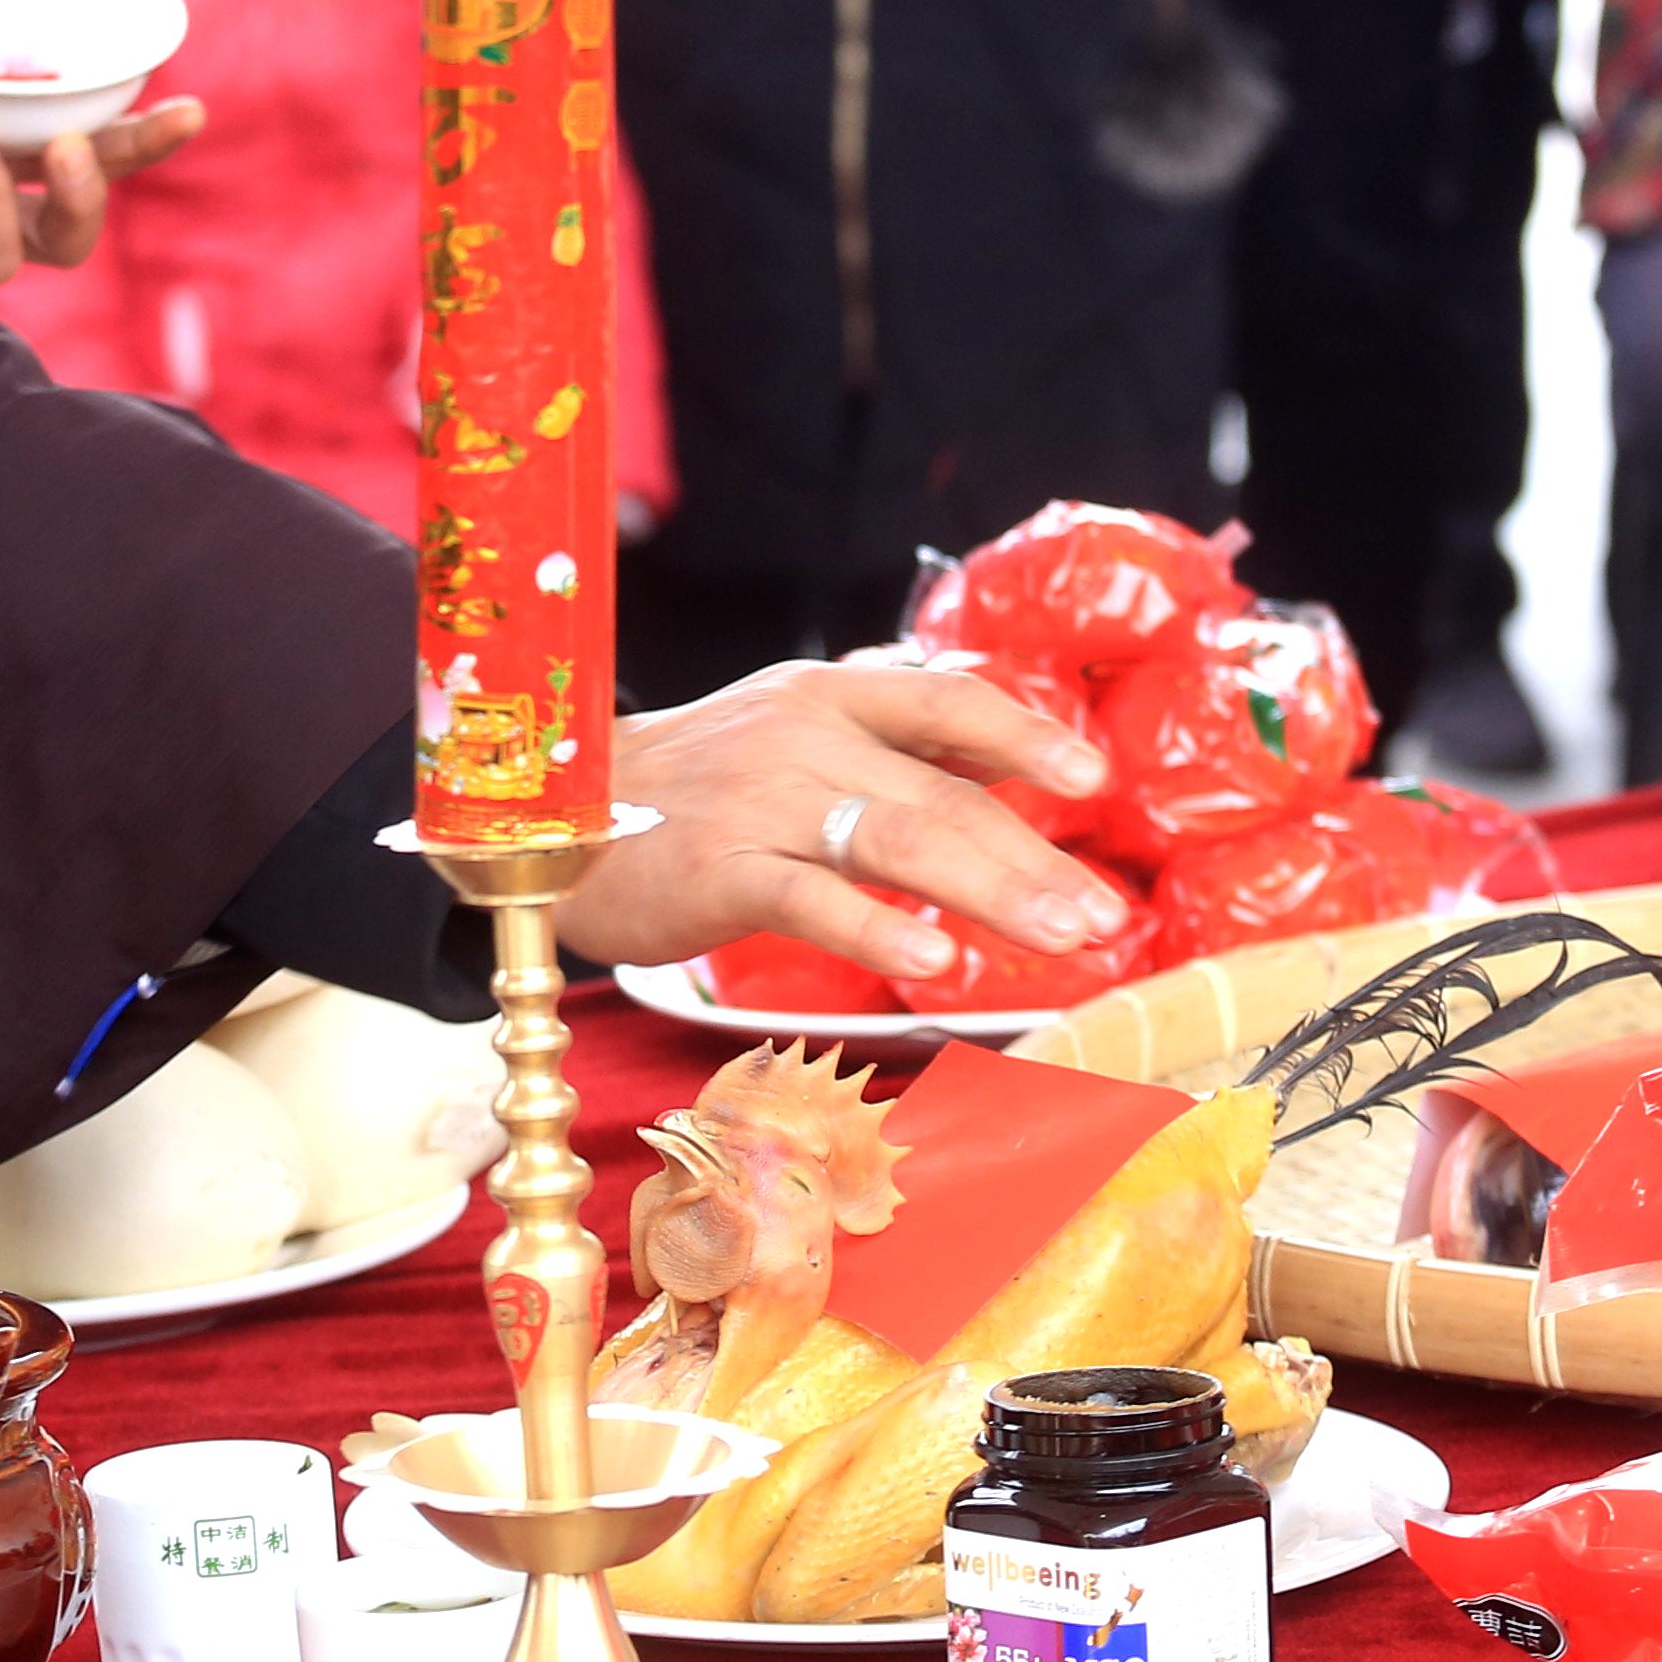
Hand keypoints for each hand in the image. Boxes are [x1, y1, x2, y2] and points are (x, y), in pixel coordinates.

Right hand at [564, 656, 1128, 984]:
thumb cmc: (693, 788)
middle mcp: (804, 736)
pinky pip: (813, 899)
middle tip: (1104, 917)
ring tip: (1062, 939)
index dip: (1026, 738)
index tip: (1093, 780)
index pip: (949, 701)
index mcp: (830, 695)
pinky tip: (937, 965)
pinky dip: (880, 931)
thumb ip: (886, 750)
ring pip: (899, 842)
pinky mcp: (720, 867)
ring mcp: (762, 800)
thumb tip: (1002, 773)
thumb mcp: (792, 737)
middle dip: (1036, 859)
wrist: (557, 813)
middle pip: (944, 795)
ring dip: (994, 894)